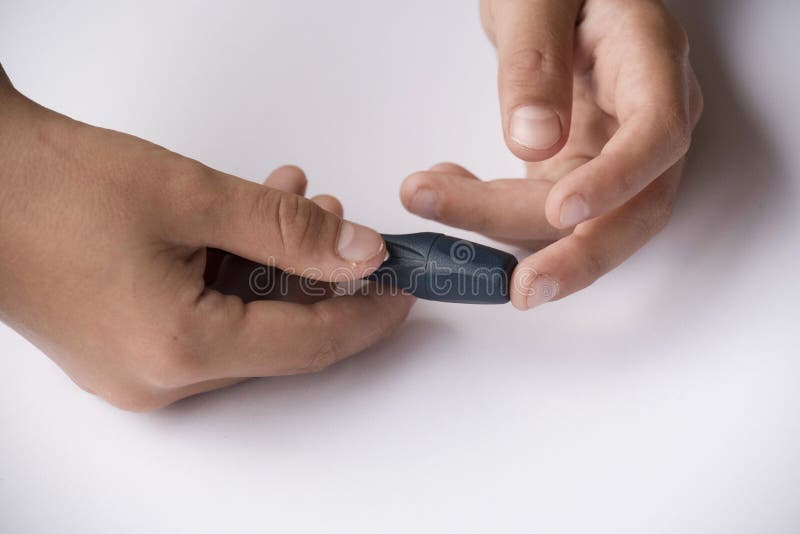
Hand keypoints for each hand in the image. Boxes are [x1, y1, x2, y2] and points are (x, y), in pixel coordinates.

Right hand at [0, 76, 413, 410]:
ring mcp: (138, 368)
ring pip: (245, 324)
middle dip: (324, 282)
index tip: (404, 285)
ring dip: (280, 268)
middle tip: (357, 236)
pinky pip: (207, 318)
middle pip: (280, 338)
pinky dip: (238, 274)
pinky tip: (249, 220)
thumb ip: (289, 231)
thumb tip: (360, 253)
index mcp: (178, 349)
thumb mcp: (194, 195)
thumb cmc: (55, 183)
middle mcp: (158, 377)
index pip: (310, 344)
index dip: (368, 313)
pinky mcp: (126, 347)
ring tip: (302, 206)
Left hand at [401, 0, 702, 309]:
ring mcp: (611, 153)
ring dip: (507, 230)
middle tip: (518, 287)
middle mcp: (644, 120)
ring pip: (580, 223)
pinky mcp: (574, 171)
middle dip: (575, 256)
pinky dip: (487, 210)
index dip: (615, 185)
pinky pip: (540, 210)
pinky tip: (442, 188)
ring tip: (428, 198)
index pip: (657, 138)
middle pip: (632, 208)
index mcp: (652, 65)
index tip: (563, 212)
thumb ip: (536, 60)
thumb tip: (532, 139)